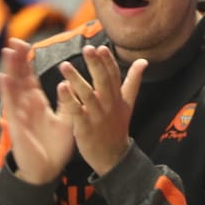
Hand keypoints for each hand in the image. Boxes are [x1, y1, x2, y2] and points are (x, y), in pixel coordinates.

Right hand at [0, 39, 74, 184]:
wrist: (46, 170)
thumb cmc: (53, 146)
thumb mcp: (65, 120)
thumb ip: (66, 102)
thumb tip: (69, 83)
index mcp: (37, 104)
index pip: (30, 78)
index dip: (27, 62)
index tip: (26, 44)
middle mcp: (26, 106)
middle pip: (19, 79)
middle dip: (17, 60)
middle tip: (15, 40)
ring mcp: (20, 115)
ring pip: (13, 89)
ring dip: (10, 70)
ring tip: (8, 52)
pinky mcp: (17, 126)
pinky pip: (11, 107)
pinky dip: (7, 93)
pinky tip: (3, 79)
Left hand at [56, 45, 146, 176]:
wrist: (113, 157)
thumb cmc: (117, 128)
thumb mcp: (128, 104)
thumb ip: (133, 81)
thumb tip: (143, 61)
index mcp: (118, 98)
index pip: (114, 75)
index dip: (108, 61)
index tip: (100, 47)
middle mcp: (109, 105)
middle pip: (103, 81)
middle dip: (96, 65)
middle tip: (87, 49)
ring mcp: (97, 116)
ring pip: (87, 94)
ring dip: (76, 79)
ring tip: (64, 65)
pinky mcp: (85, 127)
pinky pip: (76, 110)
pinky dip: (69, 99)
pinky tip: (61, 87)